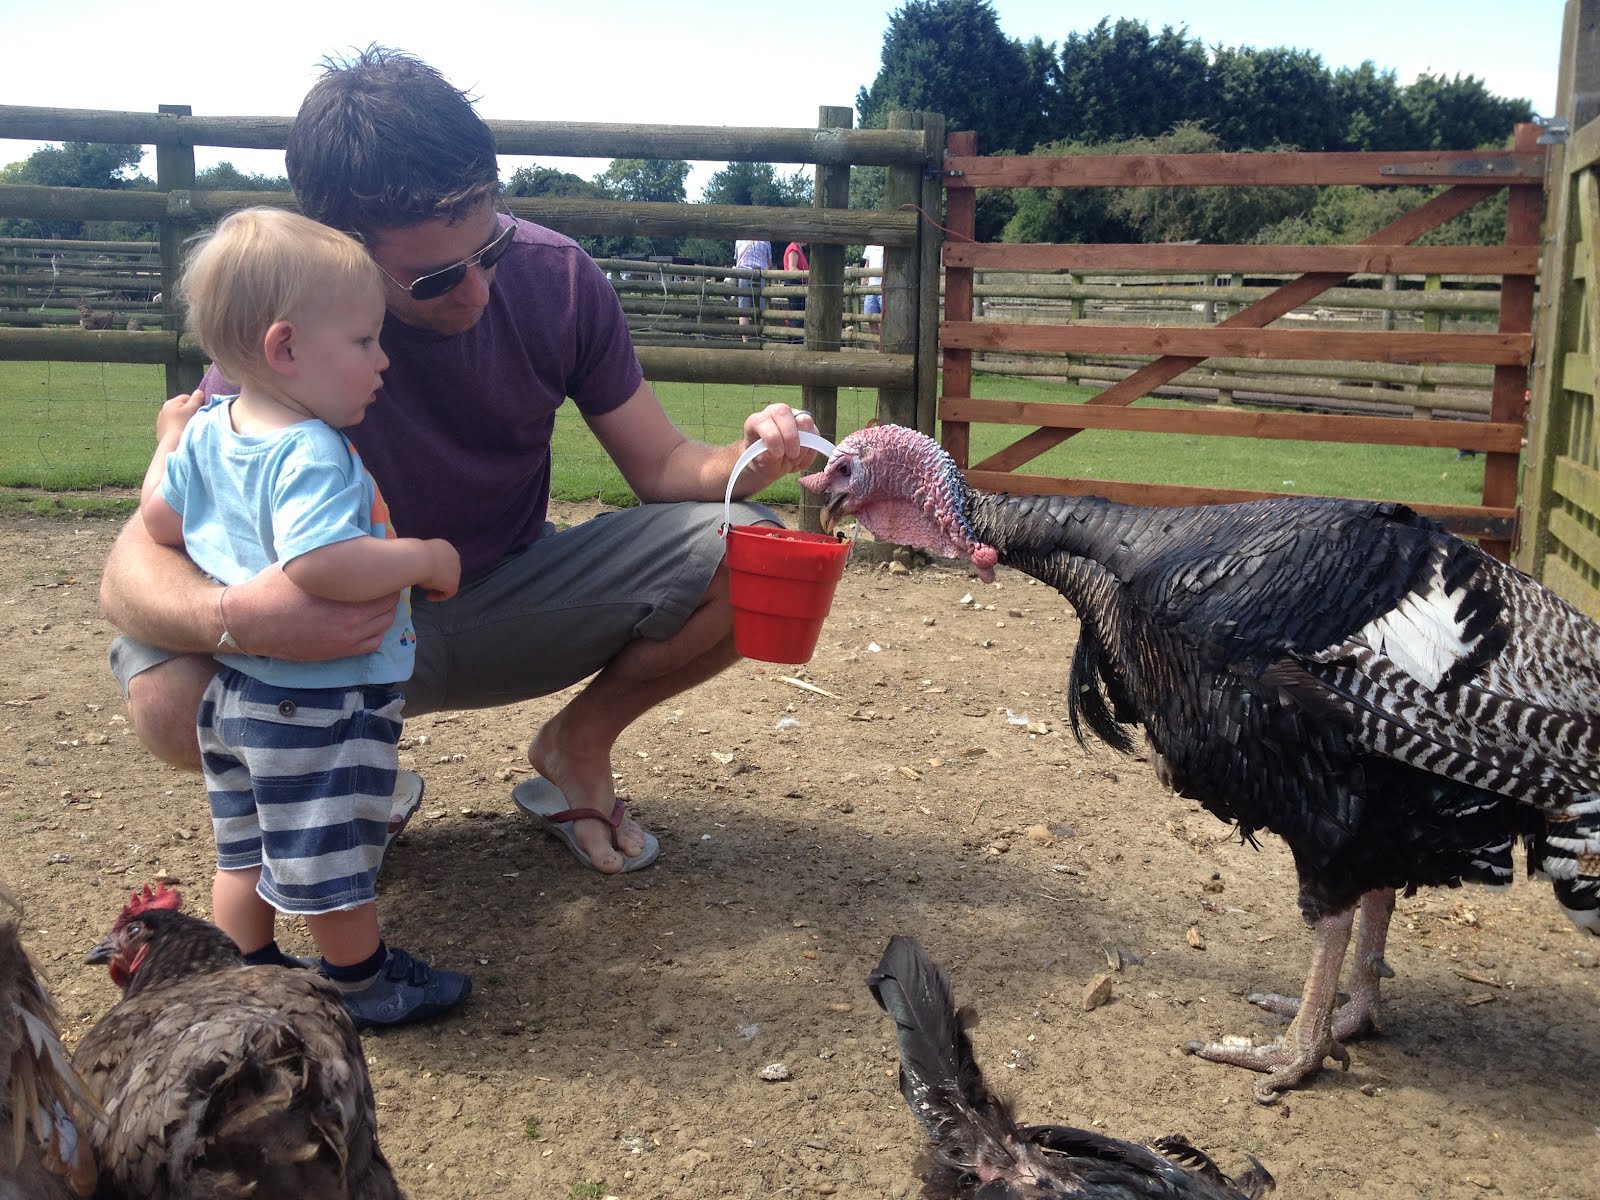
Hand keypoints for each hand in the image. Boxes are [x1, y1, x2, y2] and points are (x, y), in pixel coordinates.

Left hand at [155, 388, 205, 445]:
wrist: (171, 444)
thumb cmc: (183, 425)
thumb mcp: (192, 410)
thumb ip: (196, 399)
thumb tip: (199, 391)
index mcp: (170, 402)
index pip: (186, 398)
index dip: (195, 404)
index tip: (199, 412)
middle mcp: (163, 410)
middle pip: (180, 407)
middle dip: (187, 412)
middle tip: (194, 421)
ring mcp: (160, 421)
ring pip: (175, 417)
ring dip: (181, 420)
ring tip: (187, 428)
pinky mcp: (160, 431)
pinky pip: (171, 427)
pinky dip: (176, 428)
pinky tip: (180, 434)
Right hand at [226, 564, 397, 661]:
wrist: (252, 621)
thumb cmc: (275, 589)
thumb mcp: (306, 565)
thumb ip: (334, 560)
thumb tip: (352, 546)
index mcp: (347, 601)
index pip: (386, 589)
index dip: (386, 577)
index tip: (381, 568)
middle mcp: (351, 624)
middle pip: (389, 608)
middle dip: (388, 593)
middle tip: (381, 582)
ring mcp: (345, 642)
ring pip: (384, 627)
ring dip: (385, 612)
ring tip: (375, 599)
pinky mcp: (337, 653)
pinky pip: (372, 644)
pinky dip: (376, 631)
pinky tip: (368, 620)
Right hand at [418, 539, 460, 601]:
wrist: (417, 559)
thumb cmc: (412, 554)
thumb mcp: (417, 554)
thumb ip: (422, 559)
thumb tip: (418, 566)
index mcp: (445, 546)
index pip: (444, 559)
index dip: (436, 567)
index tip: (425, 572)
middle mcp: (454, 556)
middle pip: (449, 569)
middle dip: (439, 577)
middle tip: (427, 582)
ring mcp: (456, 569)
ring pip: (449, 581)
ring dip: (438, 586)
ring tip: (424, 589)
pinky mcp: (454, 582)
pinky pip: (449, 592)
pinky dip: (439, 596)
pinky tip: (428, 597)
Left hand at [739, 403, 820, 484]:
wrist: (772, 464)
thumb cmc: (764, 461)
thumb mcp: (761, 463)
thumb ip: (767, 458)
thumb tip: (778, 454)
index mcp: (757, 421)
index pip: (764, 421)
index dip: (773, 438)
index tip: (777, 454)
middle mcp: (775, 414)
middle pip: (784, 412)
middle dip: (791, 437)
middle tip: (792, 456)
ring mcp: (793, 417)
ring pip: (805, 421)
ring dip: (804, 445)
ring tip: (795, 462)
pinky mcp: (807, 426)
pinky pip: (815, 435)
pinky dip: (811, 452)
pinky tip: (801, 462)